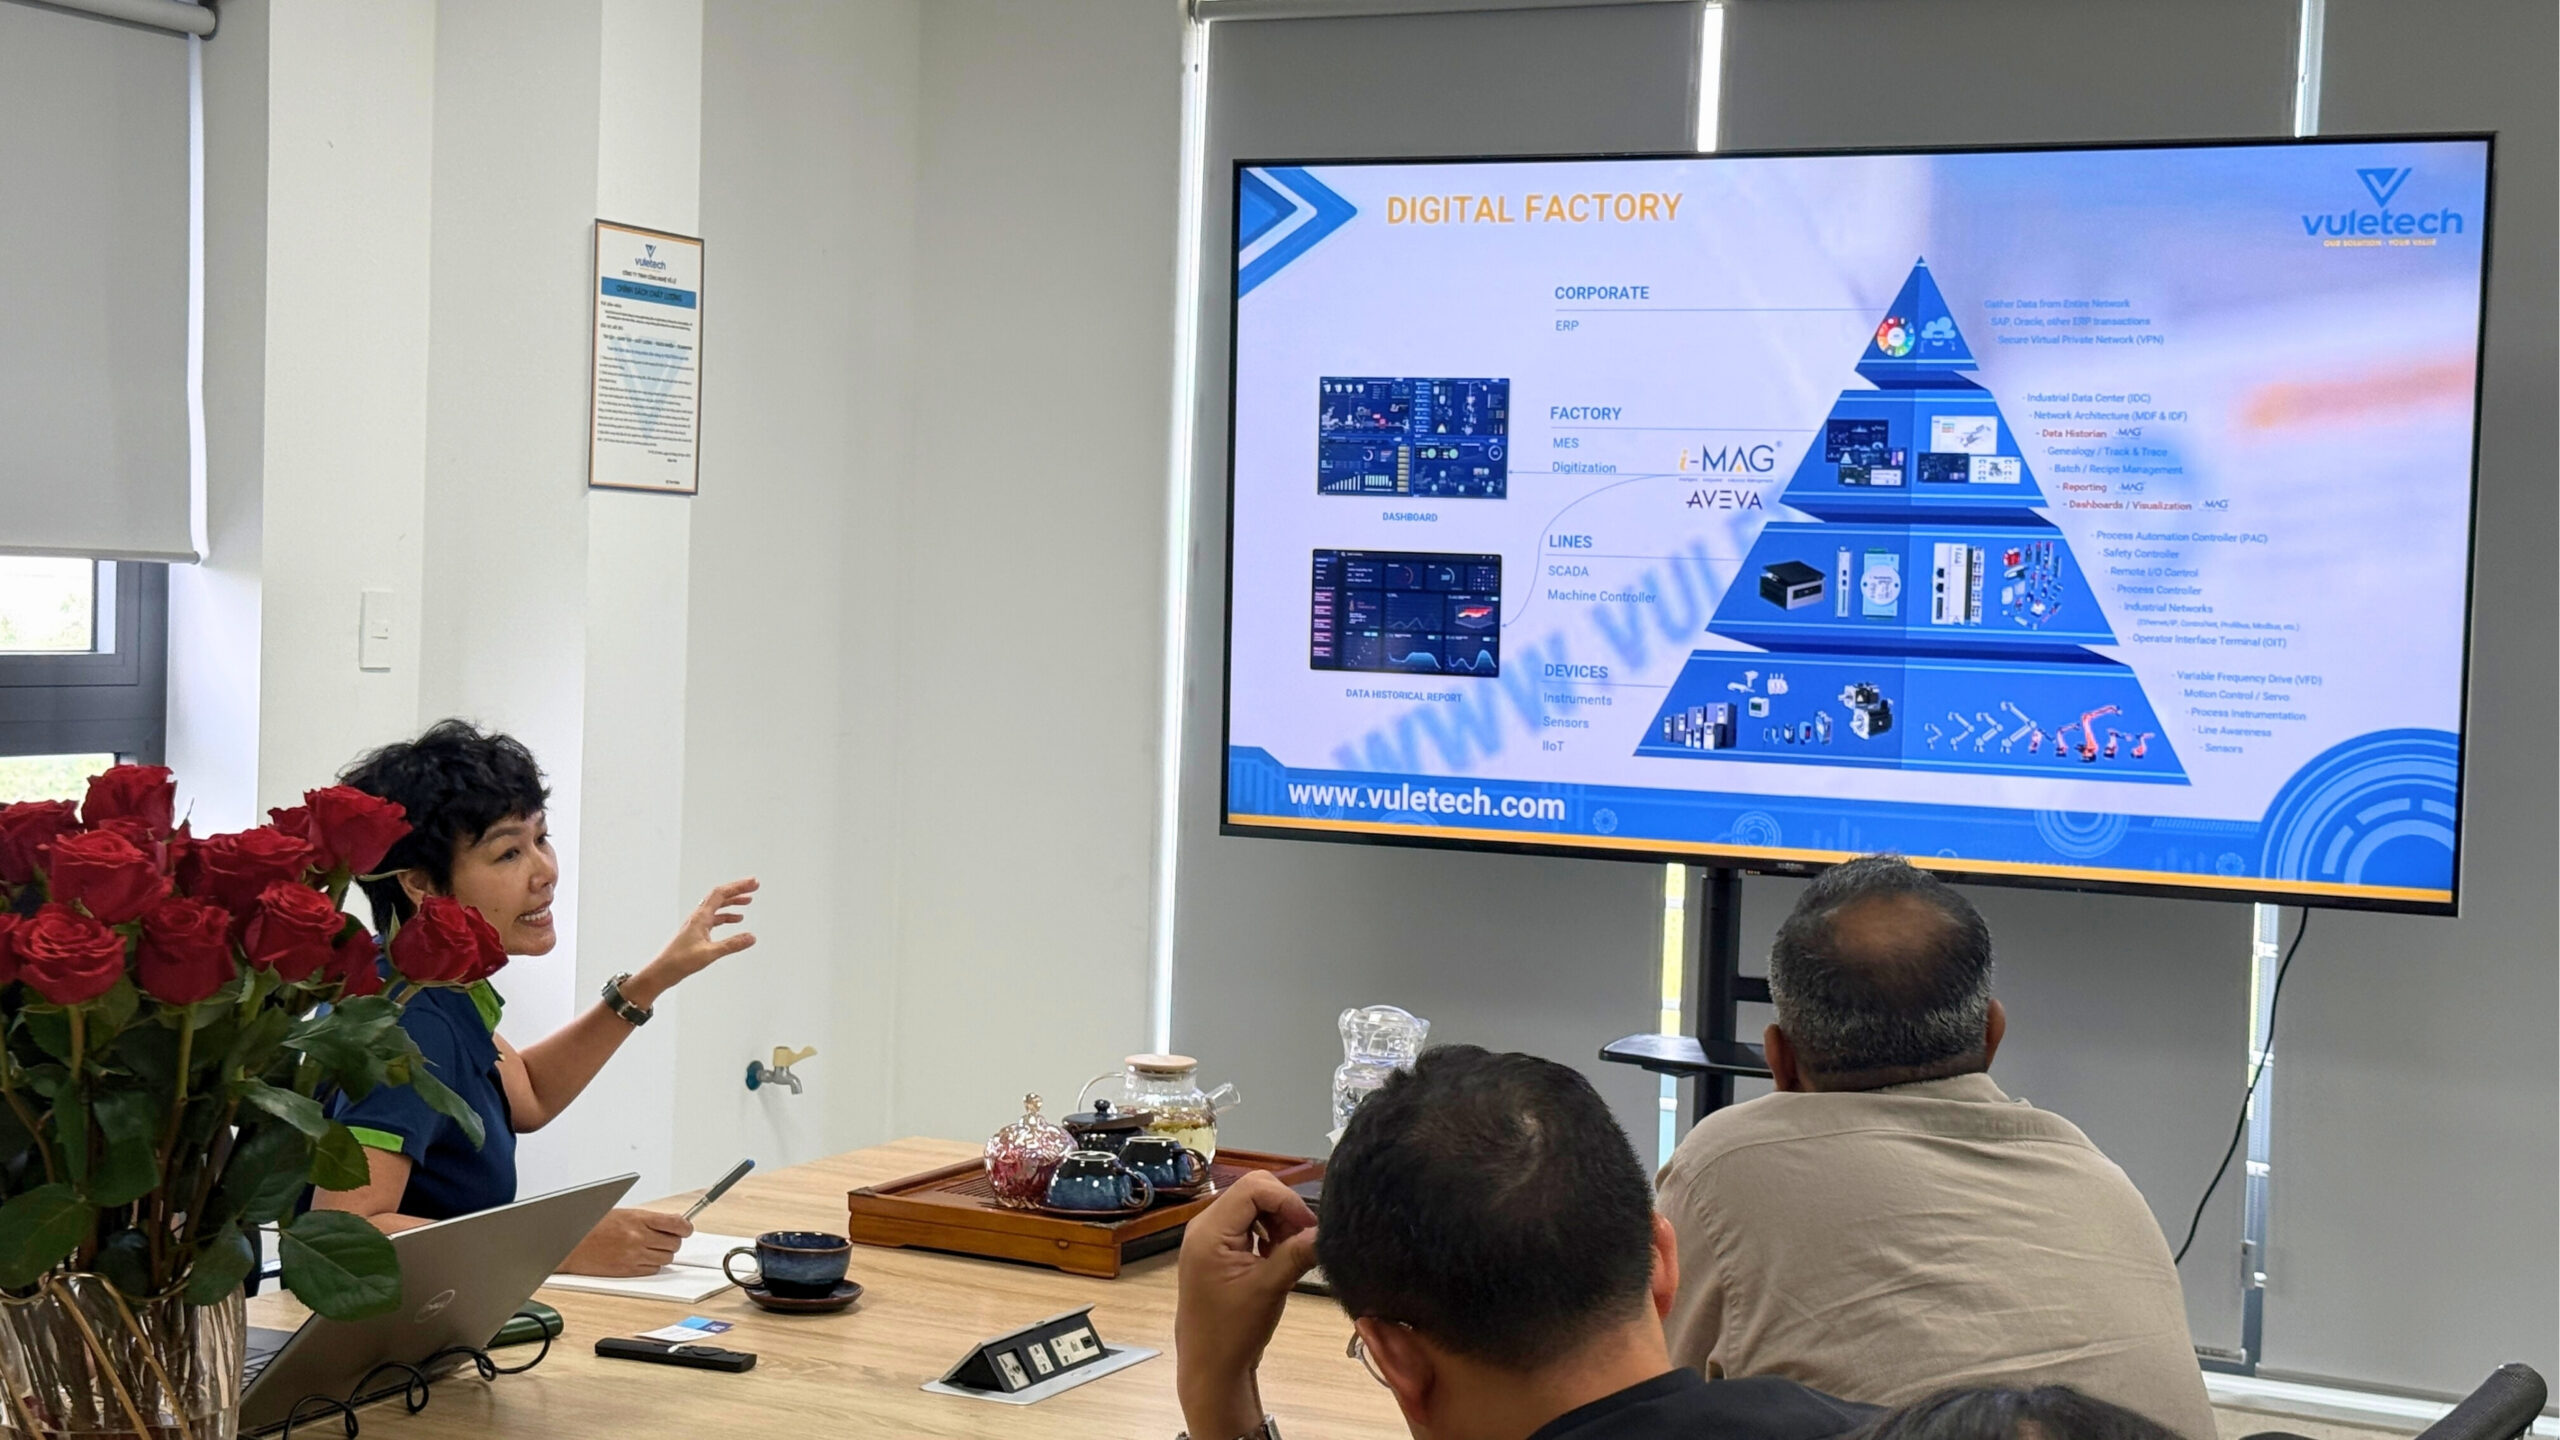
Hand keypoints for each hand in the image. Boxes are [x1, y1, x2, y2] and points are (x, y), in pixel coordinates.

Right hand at [559, 1208, 693, 1277]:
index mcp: (638, 1219)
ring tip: (648, 1248)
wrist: (570, 1244)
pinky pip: (653, 1270)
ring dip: (662, 1254)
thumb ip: (647, 1219)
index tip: (686, 1228)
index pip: (677, 1224)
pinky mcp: (628, 1271)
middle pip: (675, 1243)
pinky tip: (640, 1257)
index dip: (686, 1227)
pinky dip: (651, 1265)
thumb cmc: (592, 1226)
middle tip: (663, 1238)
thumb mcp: (622, 1214)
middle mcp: (638, 1237)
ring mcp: (634, 1255)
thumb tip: (671, 1222)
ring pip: (666, 1258)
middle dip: (672, 1241)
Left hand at [630, 878, 758, 1003]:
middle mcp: (698, 917)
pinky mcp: (697, 933)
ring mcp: (697, 924)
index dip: (738, 886)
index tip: (752, 883)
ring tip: (747, 901)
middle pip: (720, 896)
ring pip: (718, 907)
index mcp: (700, 917)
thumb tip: (751, 937)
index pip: (721, 894)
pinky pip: (714, 918)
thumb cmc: (679, 961)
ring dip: (733, 902)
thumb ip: (732, 944)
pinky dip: (726, 916)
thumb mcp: (710, 953)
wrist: (662, 971)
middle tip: (753, 887)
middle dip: (738, 890)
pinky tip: (735, 920)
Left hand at [1176, 1171, 1317, 1439]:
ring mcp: (1207, 1238)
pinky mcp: (1216, 1250)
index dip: (1287, 1201)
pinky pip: (1245, 1224)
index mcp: (1209, 1232)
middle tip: (1303, 1239)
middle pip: (1252, 1191)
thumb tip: (1329, 1230)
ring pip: (1251, 1206)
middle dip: (1283, 1209)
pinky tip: (1277, 1256)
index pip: (1253, 1188)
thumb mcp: (1269, 1288)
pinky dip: (1267, 1232)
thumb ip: (1297, 1253)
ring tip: (1291, 1251)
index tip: (1310, 1228)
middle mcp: (1203, 1226)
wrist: (1210, 1368)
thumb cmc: (1234, 1331)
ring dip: (1277, 1221)